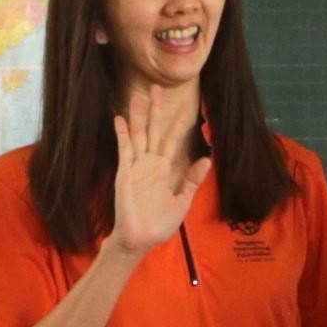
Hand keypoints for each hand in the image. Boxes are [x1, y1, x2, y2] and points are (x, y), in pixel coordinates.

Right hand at [106, 95, 206, 257]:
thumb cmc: (159, 224)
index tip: (186, 106)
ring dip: (139, 115)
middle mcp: (150, 163)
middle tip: (157, 87)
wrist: (140, 239)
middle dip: (157, 109)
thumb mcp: (182, 201)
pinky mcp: (125, 173)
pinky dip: (122, 134)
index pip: (173, 139)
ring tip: (138, 95)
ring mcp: (136, 166)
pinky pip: (124, 149)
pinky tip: (120, 118)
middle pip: (154, 129)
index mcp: (164, 168)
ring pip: (139, 134)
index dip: (178, 122)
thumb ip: (192, 180)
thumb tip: (207, 159)